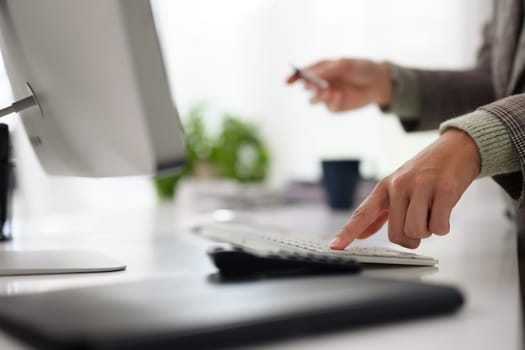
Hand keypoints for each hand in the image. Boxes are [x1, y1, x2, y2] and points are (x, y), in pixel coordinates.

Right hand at [286, 58, 392, 111]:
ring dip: (317, 96)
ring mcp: (327, 96)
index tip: (287, 82)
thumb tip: (310, 77)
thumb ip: (326, 71)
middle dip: (309, 87)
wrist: (378, 82)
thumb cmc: (360, 68)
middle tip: (316, 85)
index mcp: (321, 70)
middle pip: (306, 88)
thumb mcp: (344, 65)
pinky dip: (333, 102)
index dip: (294, 78)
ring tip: (327, 91)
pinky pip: (328, 107)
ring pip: (313, 100)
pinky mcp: (335, 107)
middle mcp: (321, 83)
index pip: (303, 74)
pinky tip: (340, 96)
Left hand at [329, 129, 480, 248]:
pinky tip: (444, 210)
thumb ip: (379, 213)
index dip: (348, 232)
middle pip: (396, 234)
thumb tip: (361, 234)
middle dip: (411, 238)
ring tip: (432, 212)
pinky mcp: (445, 189)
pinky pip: (439, 227)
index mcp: (384, 187)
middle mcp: (399, 186)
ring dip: (427, 231)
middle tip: (420, 222)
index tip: (335, 247)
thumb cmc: (425, 172)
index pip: (362, 214)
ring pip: (417, 232)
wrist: (456, 148)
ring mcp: (422, 186)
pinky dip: (443, 227)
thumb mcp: (396, 187)